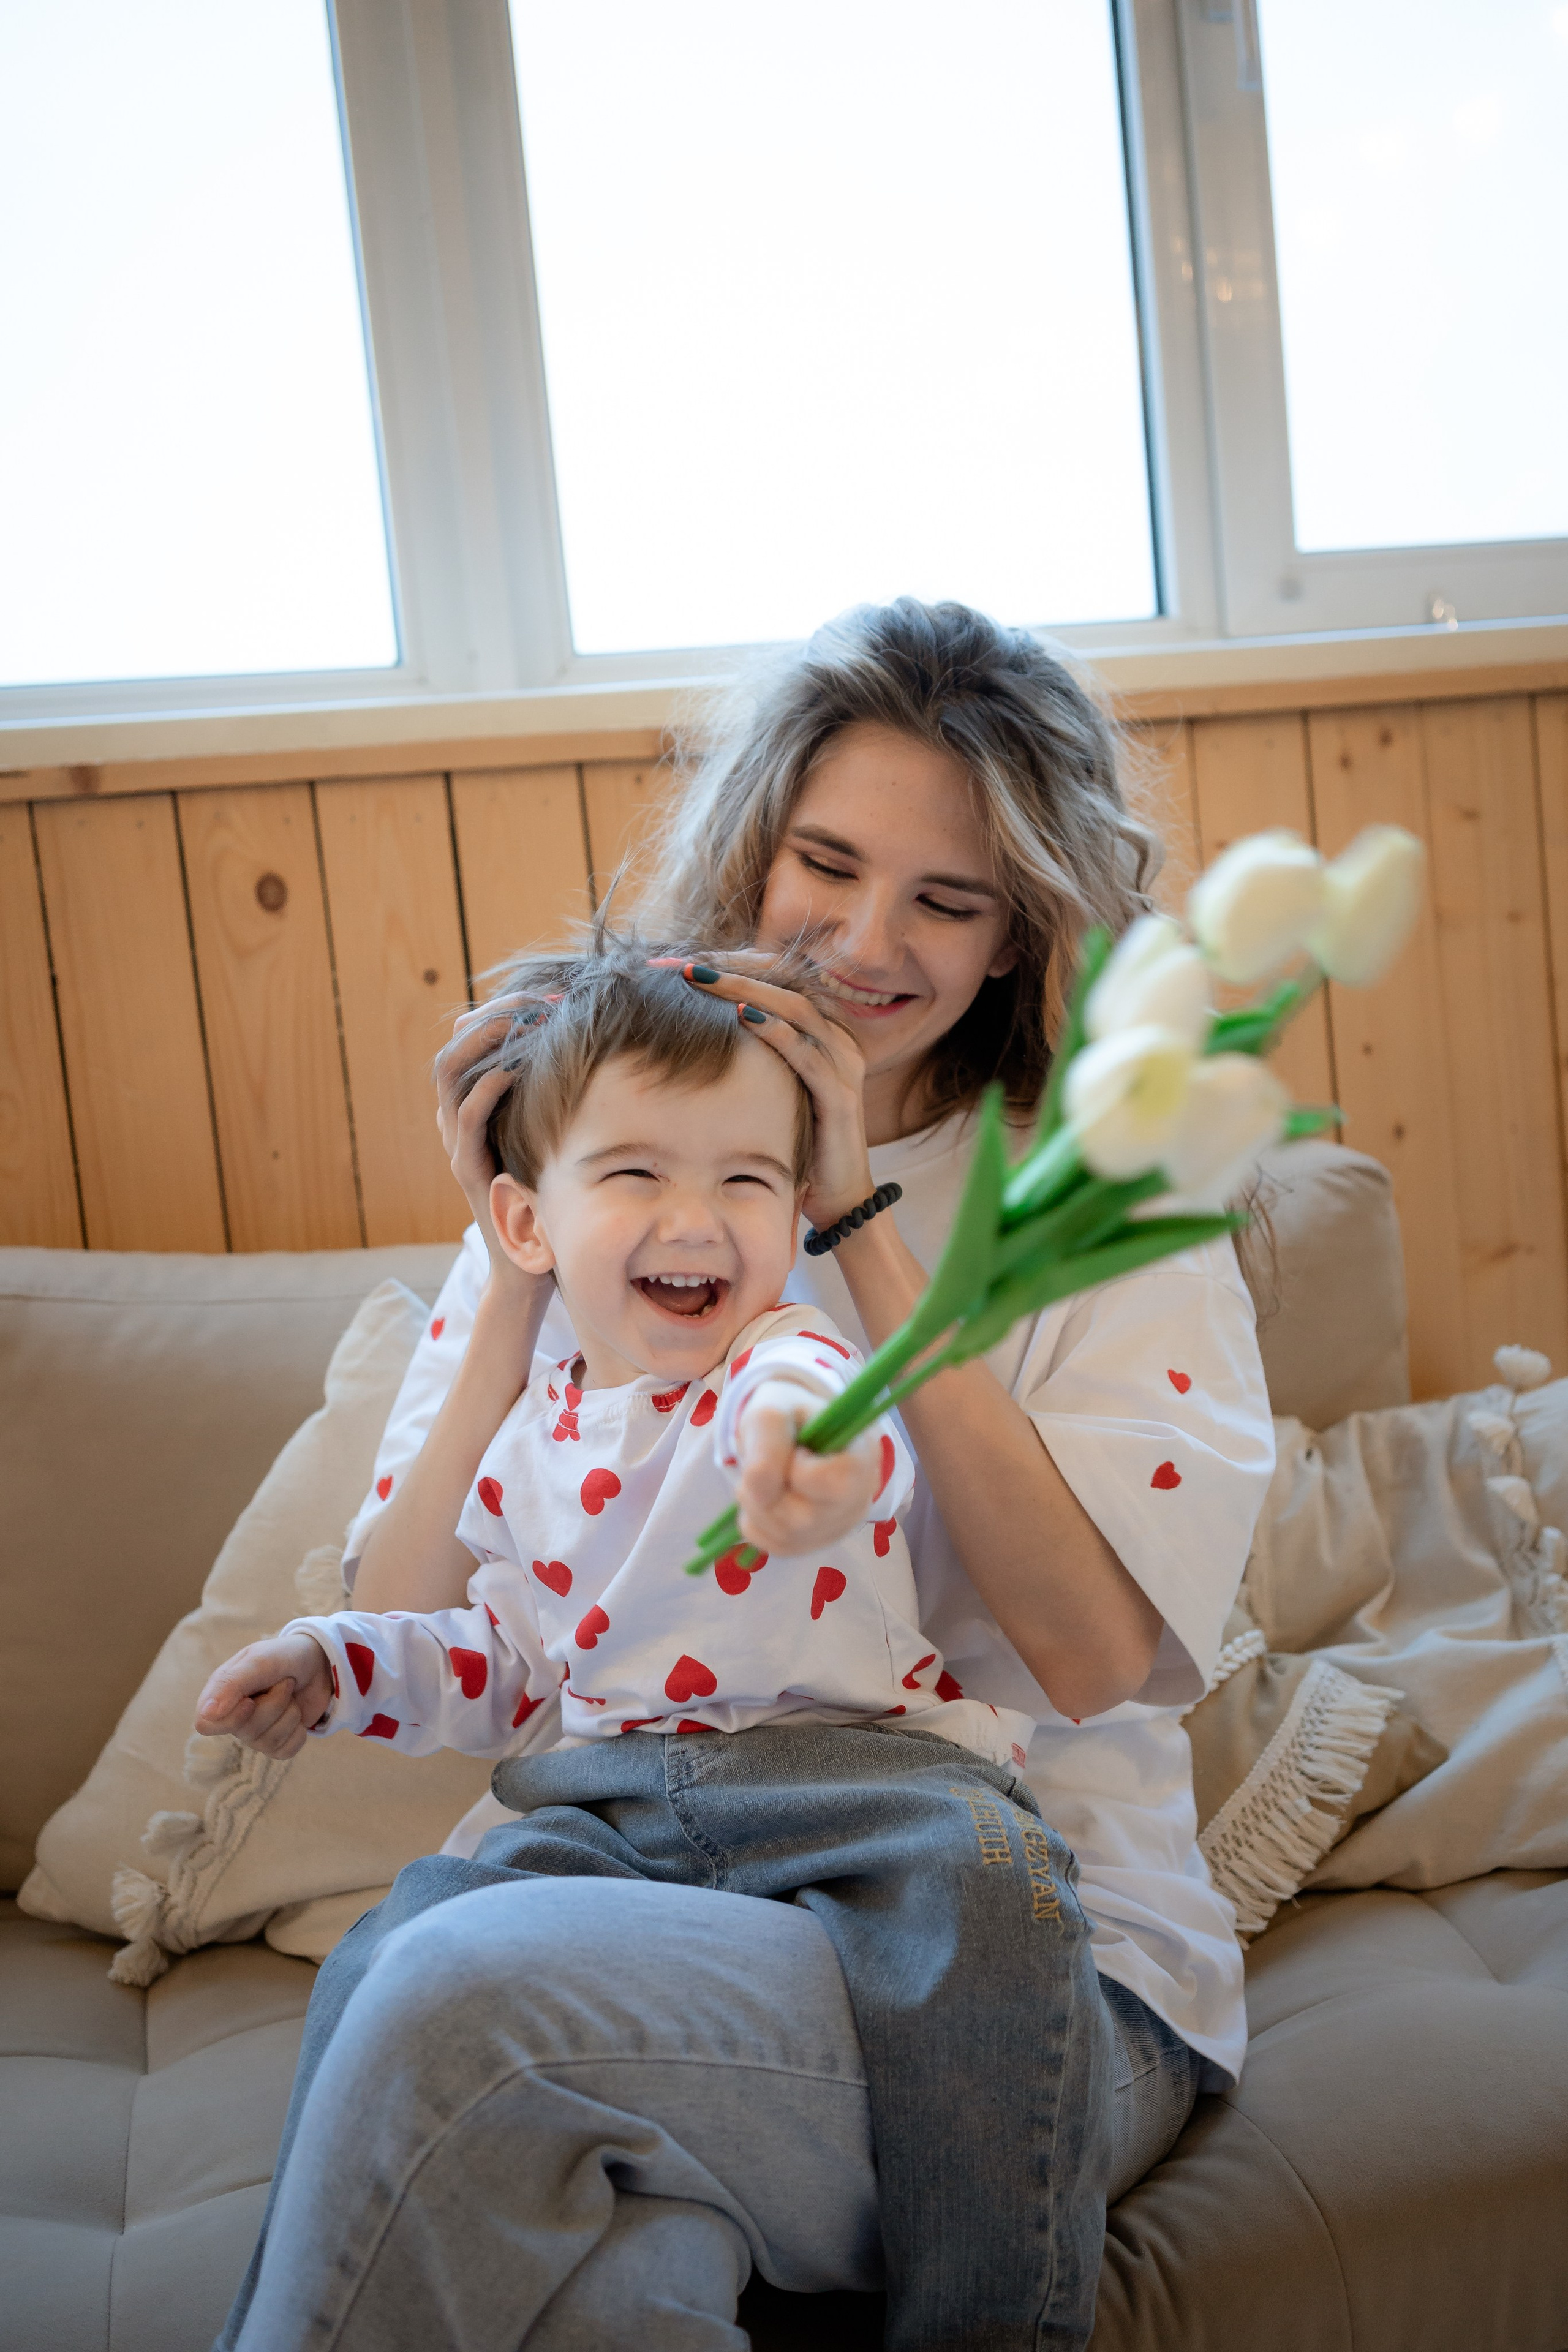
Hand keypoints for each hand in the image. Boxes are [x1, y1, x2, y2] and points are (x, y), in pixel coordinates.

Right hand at [194, 1633, 334, 1760]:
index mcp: (220, 1693)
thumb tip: (206, 1715)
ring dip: (289, 1714)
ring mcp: (255, 1733)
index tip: (250, 1701)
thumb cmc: (284, 1656)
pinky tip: (298, 1712)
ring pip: (268, 1742)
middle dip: (274, 1704)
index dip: (231, 1718)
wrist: (320, 1662)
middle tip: (285, 1682)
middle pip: (245, 1732)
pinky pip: (285, 1751)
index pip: (206, 1724)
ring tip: (291, 1693)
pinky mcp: (276, 1743)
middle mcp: (234, 1716)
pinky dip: (298, 1730)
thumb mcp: (260, 1661)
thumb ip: (232, 1683)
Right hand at [434, 1002, 530, 1274]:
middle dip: (488, 1017)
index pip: (463, 1047)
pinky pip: (466, 1118)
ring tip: (521, 1021)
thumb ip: (548, 1105)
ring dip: (483, 1039)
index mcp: (471, 1114)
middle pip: (450, 1051)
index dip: (492, 1014)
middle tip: (530, 1000)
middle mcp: (456, 1126)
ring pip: (448, 1075)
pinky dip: (486, 1086)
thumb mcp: (546, 1139)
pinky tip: (514, 1070)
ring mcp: (458, 1147)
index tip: (536, 997)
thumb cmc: (547, 1200)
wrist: (529, 1266)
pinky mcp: (469, 1170)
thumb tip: (583, 1060)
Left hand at [652, 958, 873, 1228]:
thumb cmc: (797, 1142)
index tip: (676, 961)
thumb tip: (693, 1029)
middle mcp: (838, 1038)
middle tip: (676, 963)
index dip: (729, 963)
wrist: (838, 1199)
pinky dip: (775, 1030)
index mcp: (822, 1030)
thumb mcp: (771, 1088)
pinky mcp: (840, 1096)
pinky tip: (742, 1014)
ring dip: (745, 987)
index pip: (776, 977)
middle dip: (728, 968)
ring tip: (699, 977)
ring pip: (795, 1007)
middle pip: (784, 982)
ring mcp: (844, 1064)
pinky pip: (808, 1053)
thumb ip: (750, 1055)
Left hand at [733, 1380, 879, 1554]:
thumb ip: (767, 1440)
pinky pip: (772, 1546)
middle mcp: (857, 1502)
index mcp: (863, 1460)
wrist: (792, 1432)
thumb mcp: (773, 1411)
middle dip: (767, 1490)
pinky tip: (766, 1497)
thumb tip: (759, 1485)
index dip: (801, 1469)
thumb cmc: (789, 1418)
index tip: (796, 1450)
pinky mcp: (810, 1545)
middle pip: (804, 1519)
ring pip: (784, 1536)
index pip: (836, 1484)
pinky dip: (755, 1522)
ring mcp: (835, 1528)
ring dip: (755, 1504)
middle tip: (764, 1464)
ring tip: (763, 1477)